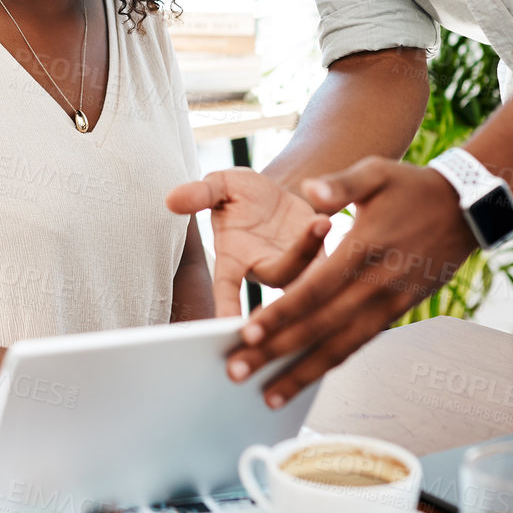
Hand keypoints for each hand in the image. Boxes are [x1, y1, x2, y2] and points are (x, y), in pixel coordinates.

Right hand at [166, 170, 331, 317]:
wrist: (273, 194)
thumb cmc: (239, 196)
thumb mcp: (218, 186)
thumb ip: (199, 194)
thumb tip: (171, 200)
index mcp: (234, 260)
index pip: (227, 289)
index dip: (228, 308)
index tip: (231, 326)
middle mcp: (264, 270)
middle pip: (281, 276)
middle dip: (298, 257)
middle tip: (314, 227)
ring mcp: (295, 267)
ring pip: (310, 267)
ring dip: (317, 245)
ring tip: (322, 218)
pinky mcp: (322, 257)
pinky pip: (332, 259)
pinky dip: (336, 244)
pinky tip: (340, 224)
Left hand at [226, 157, 476, 406]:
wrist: (465, 211)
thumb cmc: (414, 188)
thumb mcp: (378, 172)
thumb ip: (341, 183)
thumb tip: (310, 190)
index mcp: (364, 249)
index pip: (315, 290)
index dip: (281, 314)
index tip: (247, 333)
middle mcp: (375, 285)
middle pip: (319, 328)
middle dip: (276, 354)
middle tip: (237, 373)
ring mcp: (388, 304)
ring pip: (339, 347)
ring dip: (301, 374)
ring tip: (267, 396)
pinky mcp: (396, 313)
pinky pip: (358, 344)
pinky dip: (330, 365)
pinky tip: (305, 380)